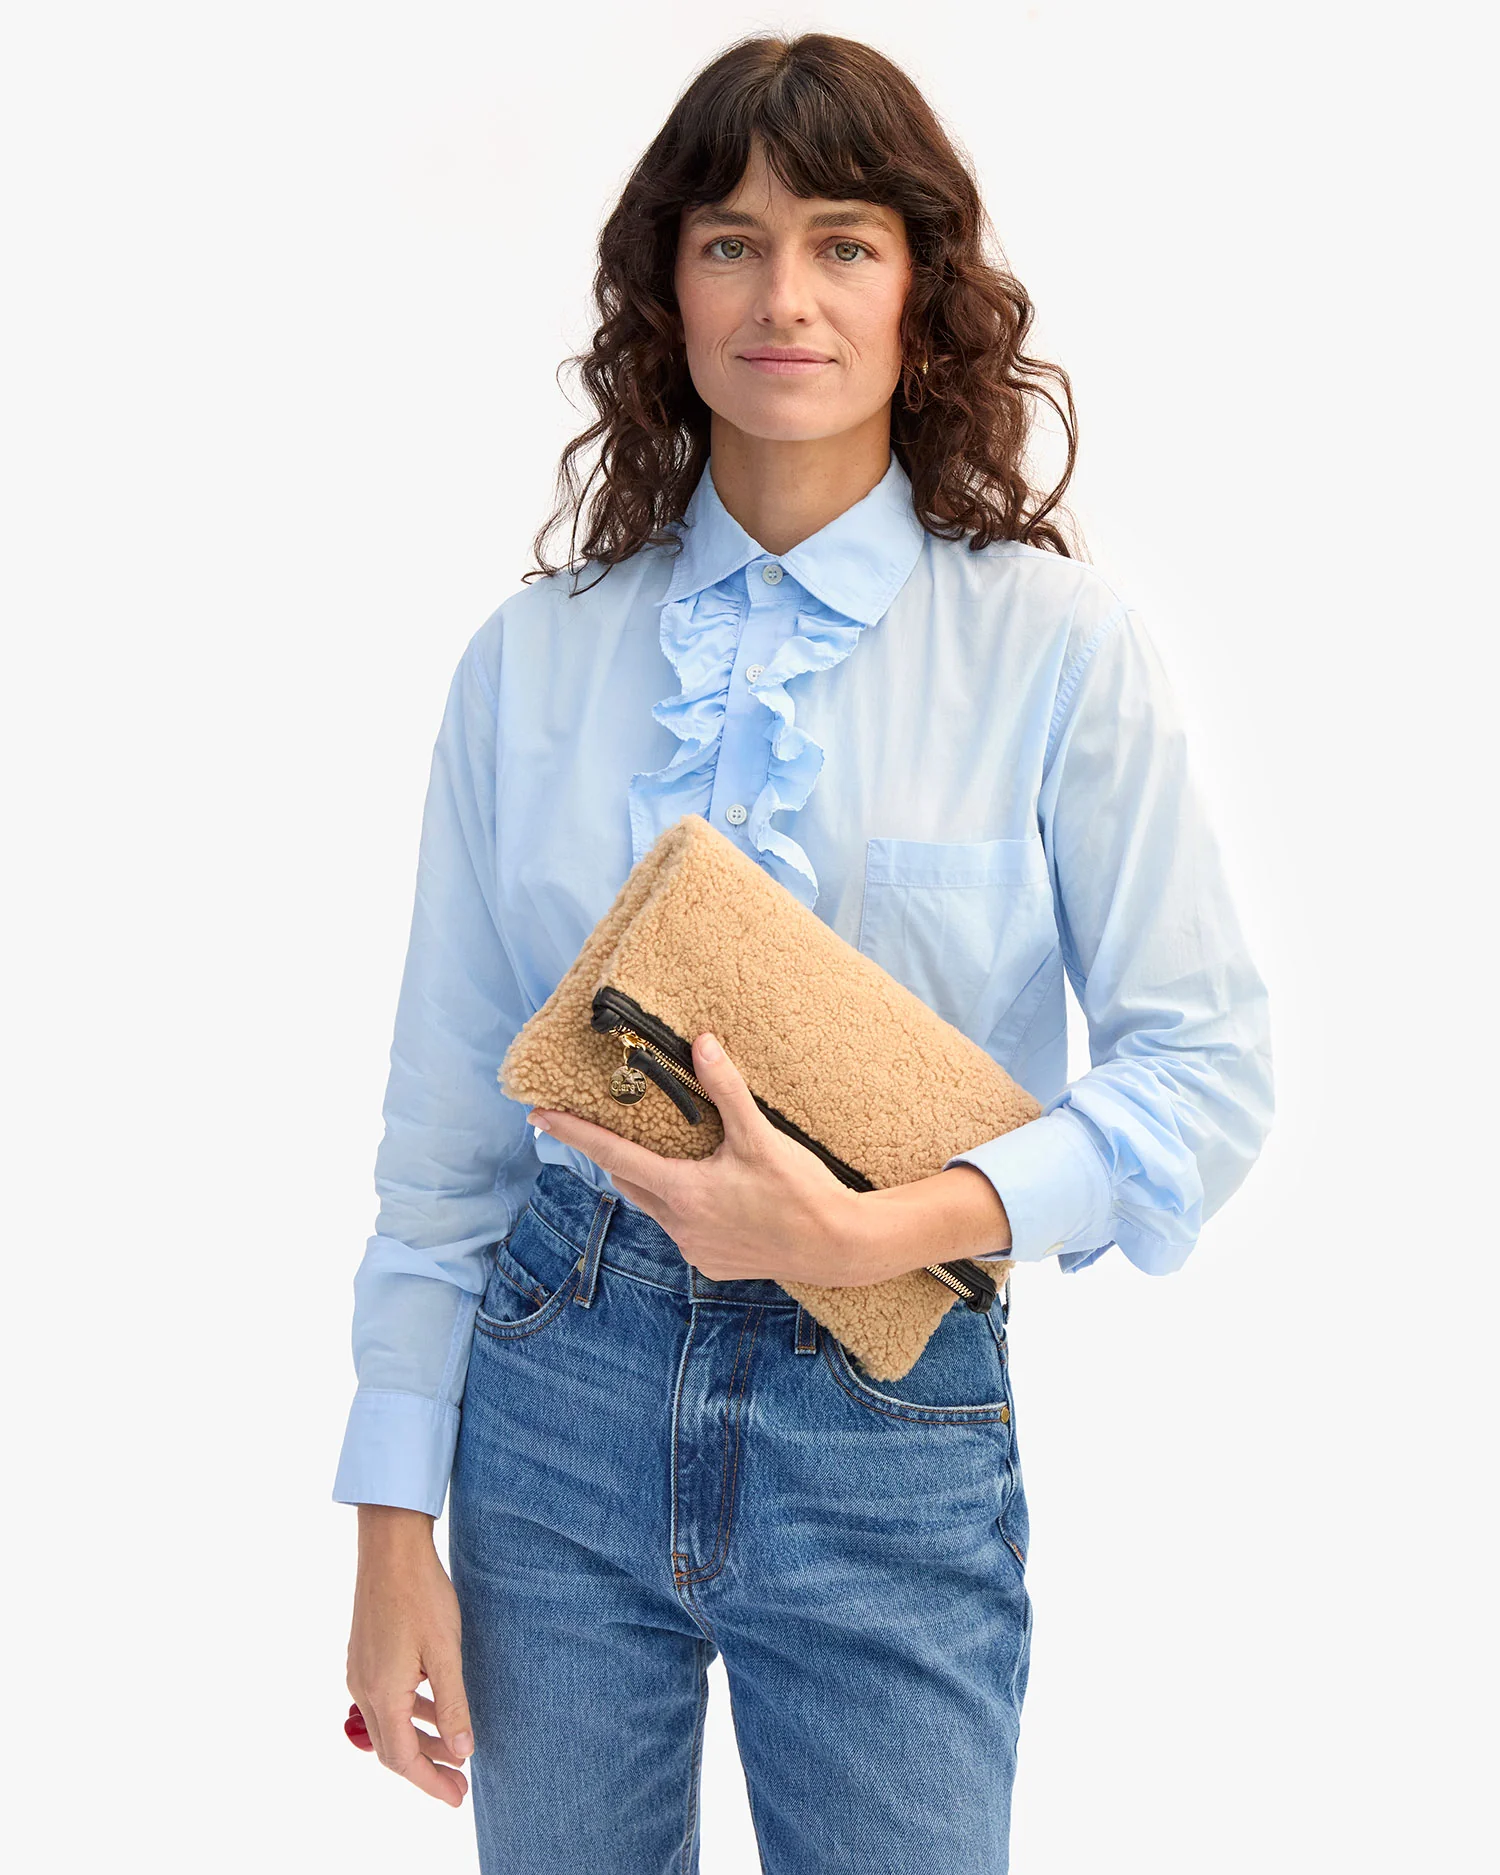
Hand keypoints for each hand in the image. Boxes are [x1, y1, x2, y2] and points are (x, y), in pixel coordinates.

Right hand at [346, 1506, 473, 1806]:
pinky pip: (386, 1700)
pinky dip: (411, 1712)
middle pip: (392, 1748)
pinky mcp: (365, 1654)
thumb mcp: (445, 1652)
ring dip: (420, 1739)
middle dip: (426, 1768)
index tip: (458, 1796)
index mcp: (383, 1693)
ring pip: (389, 1724)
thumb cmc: (421, 1594)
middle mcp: (364, 1687)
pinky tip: (434, 1704)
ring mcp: (361, 1670)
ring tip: (453, 1748)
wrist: (390, 1547)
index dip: (431, 1782)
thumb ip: (453, 1704)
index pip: (404, 1759)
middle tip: (459, 1783)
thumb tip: (462, 1751)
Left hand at [527, 1030, 891, 1287]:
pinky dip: (683, 1209)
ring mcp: (693, 1249)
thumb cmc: (800, 1191)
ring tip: (669, 1160)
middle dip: (616, 1155)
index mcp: (682, 1192)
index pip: (613, 1154)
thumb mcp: (761, 1137)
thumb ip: (726, 1090)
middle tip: (603, 1129)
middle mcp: (678, 1225)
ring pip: (656, 1207)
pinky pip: (683, 1231)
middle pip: (630, 1181)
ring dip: (654, 1182)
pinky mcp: (712, 1264)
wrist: (837, 1246)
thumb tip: (701, 1043)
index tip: (537, 1117)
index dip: (573, 1133)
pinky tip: (711, 1197)